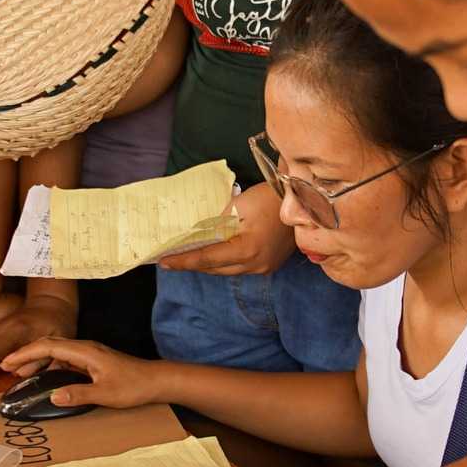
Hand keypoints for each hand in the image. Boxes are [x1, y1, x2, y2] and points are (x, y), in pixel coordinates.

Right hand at [0, 337, 160, 408]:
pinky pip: (65, 360)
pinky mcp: (92, 361)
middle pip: (49, 345)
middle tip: (5, 366)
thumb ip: (78, 394)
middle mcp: (84, 348)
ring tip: (19, 373)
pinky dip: (50, 366)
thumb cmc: (134, 386)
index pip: (48, 346)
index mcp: (85, 351)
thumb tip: (52, 396)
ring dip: (37, 360)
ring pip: (56, 352)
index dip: (25, 353)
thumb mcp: (105, 394)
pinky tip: (44, 377)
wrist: (156, 381)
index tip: (7, 361)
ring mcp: (88, 354)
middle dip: (26, 354)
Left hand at [156, 183, 292, 275]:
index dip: (183, 260)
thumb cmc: (268, 197)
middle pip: (216, 269)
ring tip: (191, 256)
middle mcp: (255, 265)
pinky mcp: (271, 264)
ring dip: (210, 264)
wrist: (302, 199)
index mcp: (246, 250)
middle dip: (194, 263)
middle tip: (172, 259)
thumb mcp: (236, 206)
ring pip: (228, 270)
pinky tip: (216, 252)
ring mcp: (265, 267)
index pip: (206, 258)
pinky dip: (226, 261)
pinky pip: (242, 267)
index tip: (164, 262)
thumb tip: (198, 235)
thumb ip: (215, 223)